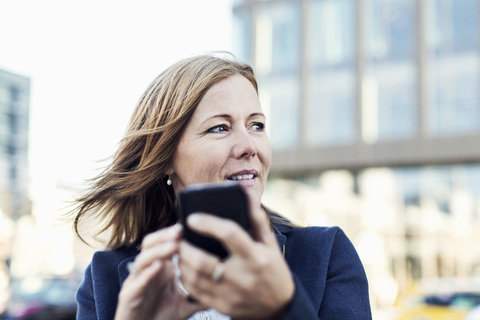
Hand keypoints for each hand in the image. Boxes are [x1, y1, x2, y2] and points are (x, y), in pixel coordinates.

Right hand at [114, 224, 204, 319]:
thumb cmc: (161, 315)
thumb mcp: (184, 303)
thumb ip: (200, 294)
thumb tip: (223, 287)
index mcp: (160, 268)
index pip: (163, 243)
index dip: (173, 234)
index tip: (189, 227)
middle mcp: (147, 270)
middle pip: (150, 244)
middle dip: (164, 236)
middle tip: (180, 231)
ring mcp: (136, 282)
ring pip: (143, 260)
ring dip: (158, 251)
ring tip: (173, 246)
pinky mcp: (128, 296)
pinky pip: (137, 282)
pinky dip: (148, 273)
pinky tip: (159, 267)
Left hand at [178, 191, 294, 318]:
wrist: (279, 306)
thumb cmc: (272, 268)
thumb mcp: (269, 243)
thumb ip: (256, 218)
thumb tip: (247, 192)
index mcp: (256, 256)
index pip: (229, 235)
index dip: (208, 224)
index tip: (192, 217)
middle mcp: (243, 277)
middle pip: (204, 261)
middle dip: (185, 247)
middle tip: (178, 237)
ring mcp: (232, 294)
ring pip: (196, 278)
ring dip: (182, 262)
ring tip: (179, 249)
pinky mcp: (223, 306)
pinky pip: (196, 292)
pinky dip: (185, 278)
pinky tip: (184, 267)